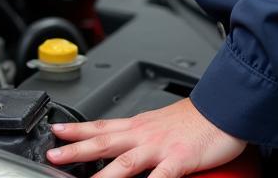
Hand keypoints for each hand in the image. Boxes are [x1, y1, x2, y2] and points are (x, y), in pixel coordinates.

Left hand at [46, 99, 246, 177]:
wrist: (225, 107)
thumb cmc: (197, 118)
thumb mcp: (163, 124)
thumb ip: (144, 137)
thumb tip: (127, 148)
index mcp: (140, 125)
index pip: (102, 125)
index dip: (78, 129)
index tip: (57, 132)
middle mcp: (144, 134)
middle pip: (104, 141)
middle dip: (76, 149)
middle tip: (52, 155)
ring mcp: (160, 147)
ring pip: (124, 162)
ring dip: (101, 173)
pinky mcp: (179, 160)